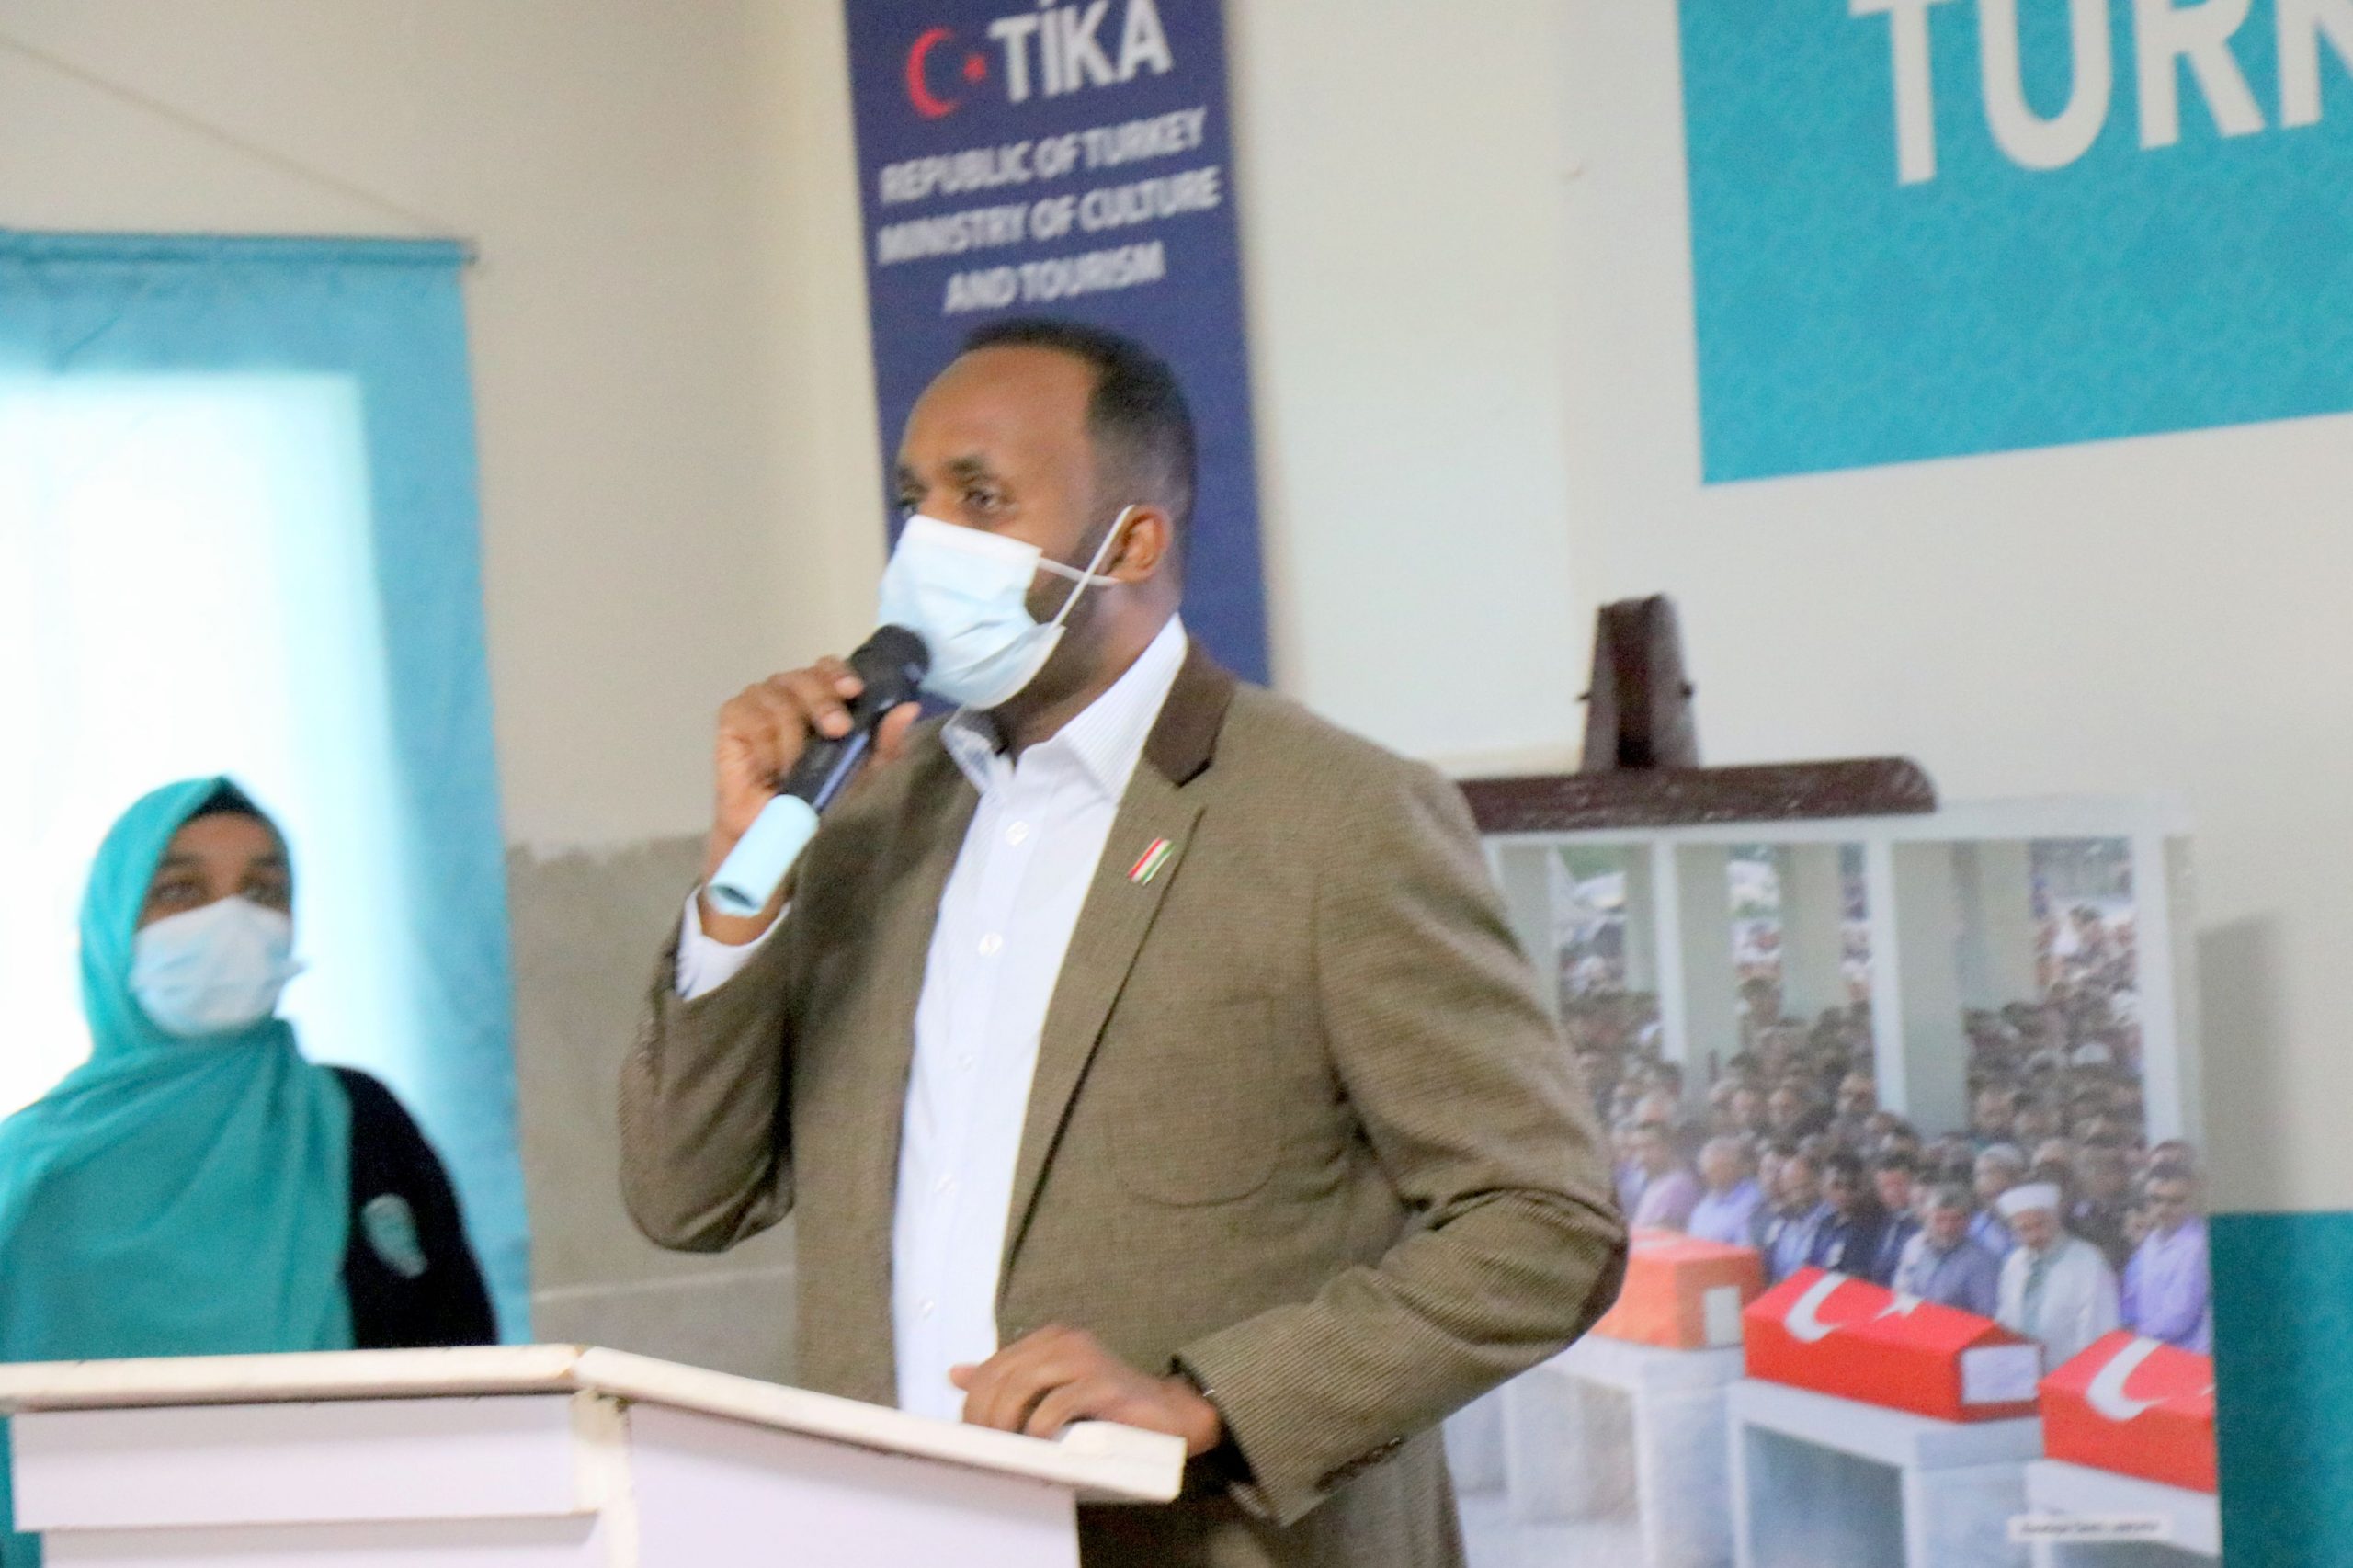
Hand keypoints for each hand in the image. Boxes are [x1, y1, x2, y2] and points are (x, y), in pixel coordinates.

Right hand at [700, 656, 918, 939]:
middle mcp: (789, 694)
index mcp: (821, 699)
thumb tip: (909, 710)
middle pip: (803, 677)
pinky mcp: (731, 721)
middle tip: (837, 730)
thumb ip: (883, 745)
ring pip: (777, 697)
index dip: (838, 673)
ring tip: (794, 770)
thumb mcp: (860, 776)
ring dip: (792, 736)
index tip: (854, 691)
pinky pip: (749, 716)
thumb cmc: (818, 801)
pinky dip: (764, 742)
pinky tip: (769, 766)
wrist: (776, 836)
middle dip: (823, 700)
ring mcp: (758, 704)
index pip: (827, 668)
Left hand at [951, 1325, 1223, 1455]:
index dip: (974, 1402)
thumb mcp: (1050, 1389)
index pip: (993, 1366)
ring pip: (1023, 1384)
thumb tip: (956, 1374)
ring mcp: (1084, 1359)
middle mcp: (1063, 1342)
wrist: (1166, 1413)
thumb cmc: (1106, 1405)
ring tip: (1004, 1447)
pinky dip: (1039, 1426)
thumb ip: (1008, 1379)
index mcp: (1047, 1340)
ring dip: (1005, 1420)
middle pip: (1002, 1375)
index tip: (970, 1435)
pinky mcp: (1103, 1384)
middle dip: (984, 1414)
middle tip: (983, 1446)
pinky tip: (1038, 1442)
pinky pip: (1057, 1404)